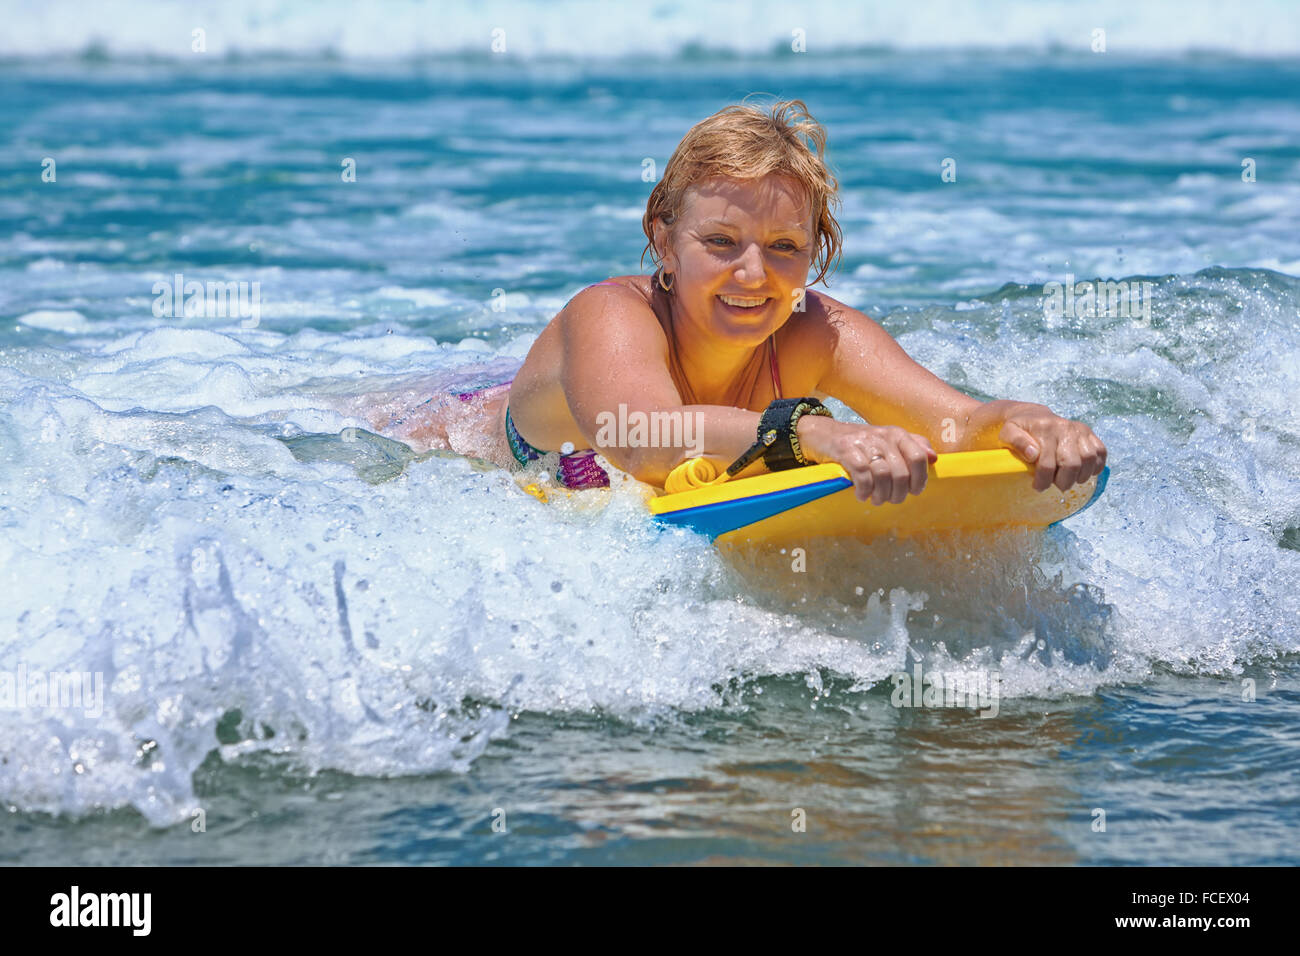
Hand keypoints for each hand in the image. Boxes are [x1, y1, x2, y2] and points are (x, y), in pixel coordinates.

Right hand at [796, 416, 936, 504]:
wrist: (824, 433)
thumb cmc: (860, 442)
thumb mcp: (888, 440)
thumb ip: (913, 446)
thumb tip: (934, 459)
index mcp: (897, 435)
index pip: (919, 458)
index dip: (919, 480)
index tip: (913, 491)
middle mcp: (884, 437)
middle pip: (901, 473)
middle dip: (897, 493)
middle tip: (889, 500)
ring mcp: (865, 444)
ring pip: (883, 476)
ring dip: (881, 495)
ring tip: (875, 499)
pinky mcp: (846, 451)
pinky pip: (863, 475)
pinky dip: (864, 490)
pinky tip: (861, 495)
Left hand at [997, 404, 1107, 491]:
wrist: (1033, 416)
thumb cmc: (1020, 429)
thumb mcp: (1008, 433)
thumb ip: (1016, 442)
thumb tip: (1032, 454)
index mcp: (1045, 429)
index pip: (1047, 463)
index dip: (1043, 480)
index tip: (1038, 487)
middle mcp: (1065, 428)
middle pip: (1071, 464)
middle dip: (1063, 481)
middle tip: (1056, 485)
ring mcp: (1080, 430)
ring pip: (1089, 460)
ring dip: (1080, 476)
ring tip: (1069, 480)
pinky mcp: (1089, 433)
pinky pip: (1101, 452)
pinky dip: (1096, 466)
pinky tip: (1084, 472)